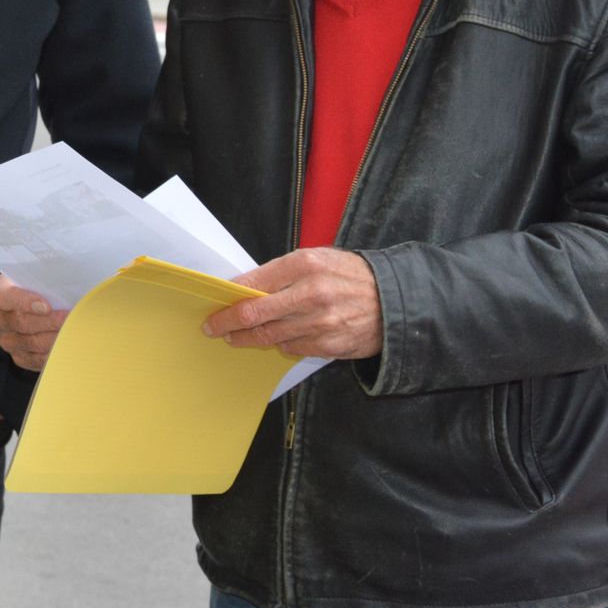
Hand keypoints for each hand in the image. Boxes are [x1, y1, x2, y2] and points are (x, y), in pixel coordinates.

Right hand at [0, 274, 67, 370]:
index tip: (47, 306)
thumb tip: (65, 284)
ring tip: (72, 332)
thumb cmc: (52, 285)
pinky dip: (51, 353)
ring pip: (28, 342)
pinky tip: (65, 345)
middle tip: (68, 319)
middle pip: (18, 322)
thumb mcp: (49, 275)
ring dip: (52, 337)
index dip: (26, 302)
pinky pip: (33, 359)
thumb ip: (51, 278)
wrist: (56, 304)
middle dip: (47, 321)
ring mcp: (8, 338)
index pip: (6, 296)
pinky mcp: (20, 356)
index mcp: (2, 289)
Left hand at [203, 247, 381, 359]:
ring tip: (235, 338)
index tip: (215, 302)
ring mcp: (320, 322)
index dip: (229, 295)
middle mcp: (310, 293)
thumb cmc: (349, 275)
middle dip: (227, 323)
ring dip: (247, 338)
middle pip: (254, 314)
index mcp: (304, 264)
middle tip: (213, 328)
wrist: (394, 300)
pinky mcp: (329, 345)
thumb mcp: (316, 259)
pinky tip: (273, 340)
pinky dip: (279, 344)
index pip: (253, 282)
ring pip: (269, 335)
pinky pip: (291, 348)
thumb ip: (281, 272)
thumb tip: (246, 288)